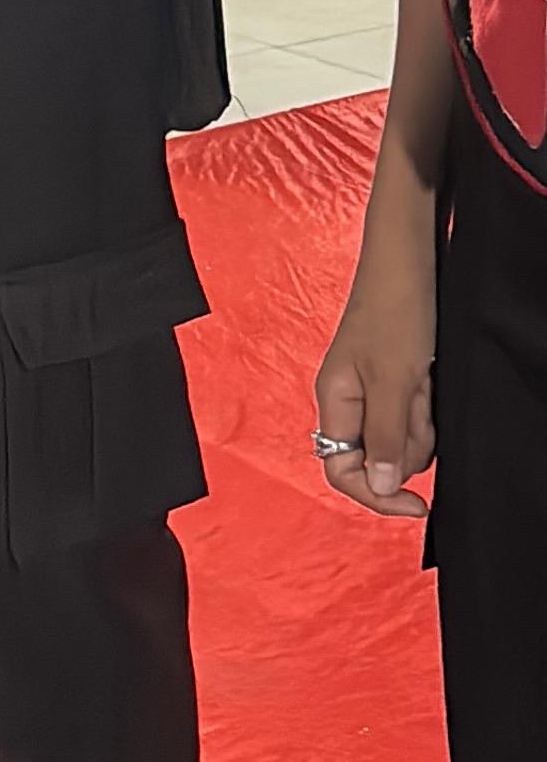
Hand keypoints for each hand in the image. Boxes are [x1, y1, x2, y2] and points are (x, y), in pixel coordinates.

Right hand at [314, 247, 436, 518]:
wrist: (408, 260)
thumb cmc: (393, 310)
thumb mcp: (393, 380)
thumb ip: (385, 438)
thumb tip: (381, 489)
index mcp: (334, 401)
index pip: (342, 472)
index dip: (377, 496)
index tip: (417, 502)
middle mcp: (349, 402)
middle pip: (380, 458)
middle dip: (409, 441)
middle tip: (418, 400)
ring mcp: (373, 392)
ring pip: (402, 439)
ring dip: (420, 420)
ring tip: (423, 380)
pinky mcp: (394, 382)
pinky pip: (414, 417)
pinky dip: (426, 405)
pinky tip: (428, 377)